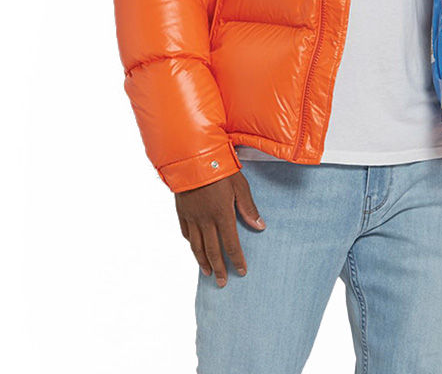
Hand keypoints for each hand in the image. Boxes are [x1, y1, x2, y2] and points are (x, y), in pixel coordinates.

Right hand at [175, 171, 264, 286]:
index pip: (231, 244)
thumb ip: (248, 207)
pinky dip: (191, 244)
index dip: (237, 260)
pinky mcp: (181, 211)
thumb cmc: (219, 168)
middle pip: (212, 251)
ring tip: (208, 273)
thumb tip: (260, 227)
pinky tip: (194, 249)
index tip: (242, 272)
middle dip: (219, 268)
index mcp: (222, 215)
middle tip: (223, 283)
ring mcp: (191, 217)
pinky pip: (186, 233)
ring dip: (203, 261)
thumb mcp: (240, 185)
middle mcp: (205, 220)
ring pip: (197, 246)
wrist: (191, 157)